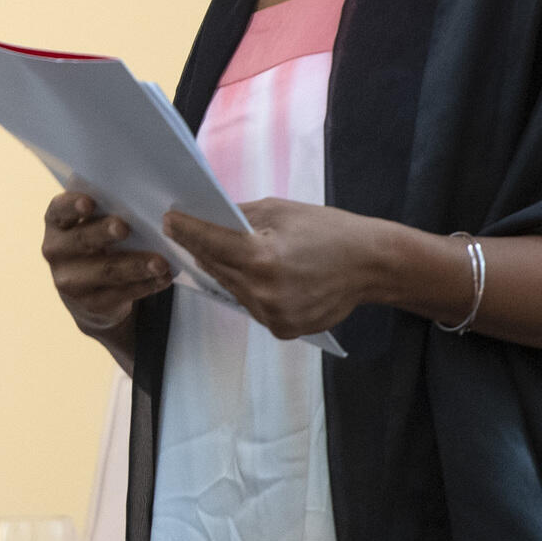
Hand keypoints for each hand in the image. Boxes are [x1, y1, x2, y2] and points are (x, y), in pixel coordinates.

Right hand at [41, 192, 170, 335]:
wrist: (89, 289)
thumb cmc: (98, 240)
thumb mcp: (93, 223)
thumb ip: (107, 208)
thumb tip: (141, 196)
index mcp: (57, 223)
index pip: (58, 210)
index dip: (71, 206)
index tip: (89, 203)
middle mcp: (57, 251)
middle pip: (81, 240)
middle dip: (104, 233)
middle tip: (124, 228)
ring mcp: (71, 281)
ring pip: (106, 271)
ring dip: (135, 265)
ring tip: (160, 263)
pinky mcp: (91, 304)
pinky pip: (121, 294)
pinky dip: (146, 285)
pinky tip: (163, 278)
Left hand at [162, 198, 388, 339]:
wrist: (371, 265)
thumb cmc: (329, 230)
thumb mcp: (282, 211)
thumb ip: (241, 216)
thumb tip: (208, 218)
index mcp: (262, 257)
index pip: (209, 243)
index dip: (187, 231)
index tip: (170, 221)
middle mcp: (262, 291)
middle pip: (216, 268)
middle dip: (204, 249)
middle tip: (191, 233)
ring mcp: (272, 315)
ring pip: (232, 289)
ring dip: (227, 271)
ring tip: (232, 253)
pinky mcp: (282, 329)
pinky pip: (251, 306)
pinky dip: (250, 290)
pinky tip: (260, 276)